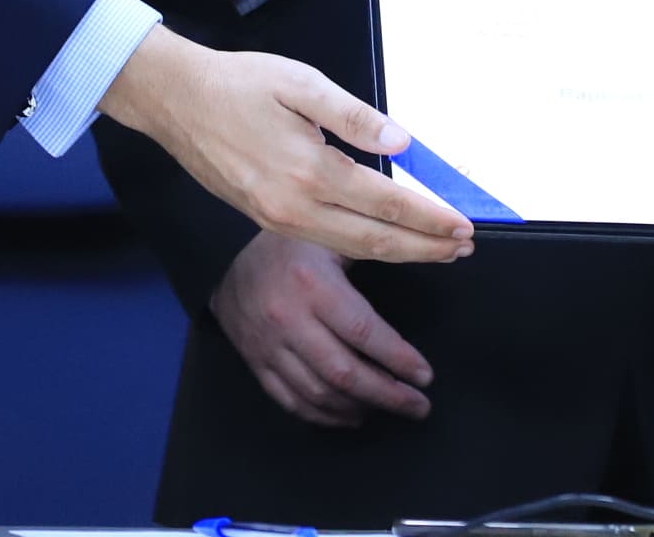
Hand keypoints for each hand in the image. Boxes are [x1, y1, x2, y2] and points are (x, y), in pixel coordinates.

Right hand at [102, 26, 473, 263]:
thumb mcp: (302, 83)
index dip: (429, 219)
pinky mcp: (265, 219)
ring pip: (350, 250)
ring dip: (398, 253)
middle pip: (374, 241)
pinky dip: (362, 249)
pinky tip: (380, 240)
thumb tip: (401, 143)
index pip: (386, 204)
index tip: (462, 226)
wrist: (175, 100)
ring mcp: (277, 219)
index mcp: (309, 170)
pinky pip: (324, 243)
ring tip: (434, 251)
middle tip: (463, 249)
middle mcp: (294, 207)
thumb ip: (355, 115)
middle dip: (424, 248)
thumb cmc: (239, 83)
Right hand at [210, 230, 437, 426]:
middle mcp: (289, 319)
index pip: (364, 333)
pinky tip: (349, 416)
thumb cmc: (291, 244)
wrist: (224, 256)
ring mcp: (268, 346)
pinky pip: (290, 401)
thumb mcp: (333, 237)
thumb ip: (373, 252)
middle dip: (388, 396)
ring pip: (318, 394)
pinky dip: (323, 416)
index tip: (425, 376)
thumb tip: (429, 257)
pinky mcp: (256, 363)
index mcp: (314, 285)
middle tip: (418, 407)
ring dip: (358, 409)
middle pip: (344, 373)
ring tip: (388, 410)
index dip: (399, 359)